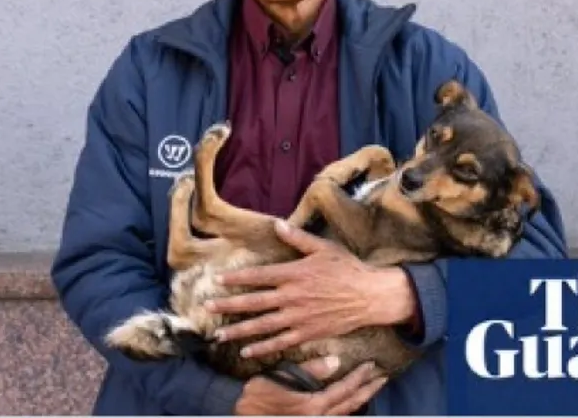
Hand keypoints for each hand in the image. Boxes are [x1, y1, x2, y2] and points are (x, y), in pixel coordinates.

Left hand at [207, 221, 415, 358]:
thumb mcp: (323, 248)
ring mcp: (299, 317)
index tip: (218, 280)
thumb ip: (298, 238)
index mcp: (294, 273)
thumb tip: (277, 224)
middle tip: (207, 308)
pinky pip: (281, 342)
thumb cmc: (347, 268)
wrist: (369, 295)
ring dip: (239, 330)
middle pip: (254, 302)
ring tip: (219, 335)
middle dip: (229, 306)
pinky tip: (247, 352)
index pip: (259, 275)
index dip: (237, 278)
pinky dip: (263, 348)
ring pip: (263, 326)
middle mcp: (292, 296)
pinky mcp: (307, 333)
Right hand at [234, 355, 386, 415]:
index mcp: (313, 406)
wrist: (238, 413)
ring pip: (344, 413)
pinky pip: (333, 417)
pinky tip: (349, 401)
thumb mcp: (282, 377)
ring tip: (370, 388)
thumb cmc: (258, 393)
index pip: (344, 390)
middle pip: (350, 405)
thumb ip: (310, 371)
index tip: (372, 365)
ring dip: (359, 400)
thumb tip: (335, 361)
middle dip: (367, 390)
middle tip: (381, 377)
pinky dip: (345, 408)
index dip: (360, 377)